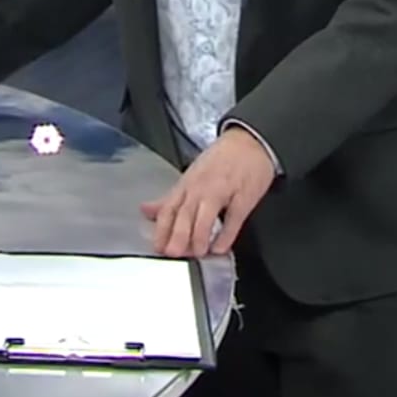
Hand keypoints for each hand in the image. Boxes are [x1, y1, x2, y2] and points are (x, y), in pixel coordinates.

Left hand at [139, 128, 275, 257]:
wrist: (250, 143)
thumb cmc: (220, 160)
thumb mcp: (190, 176)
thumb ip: (169, 198)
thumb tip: (146, 211)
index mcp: (186, 185)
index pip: (169, 208)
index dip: (162, 229)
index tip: (157, 247)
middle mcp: (200, 188)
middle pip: (184, 213)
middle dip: (177, 234)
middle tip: (172, 253)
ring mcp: (222, 191)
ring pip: (206, 215)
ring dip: (199, 235)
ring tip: (197, 253)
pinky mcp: (244, 197)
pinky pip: (233, 218)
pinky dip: (226, 234)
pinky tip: (220, 248)